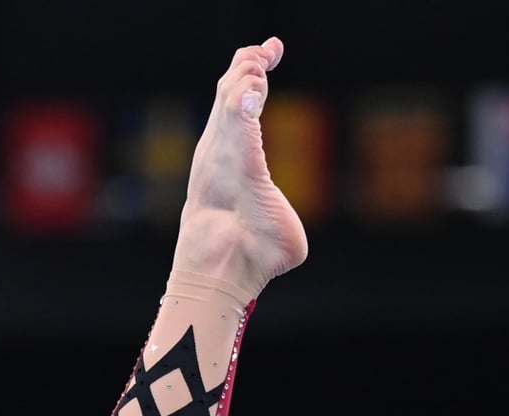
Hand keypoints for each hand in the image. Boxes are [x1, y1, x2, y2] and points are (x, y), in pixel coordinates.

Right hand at [172, 37, 308, 294]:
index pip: (240, 105)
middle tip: (271, 47)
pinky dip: (245, 98)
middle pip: (231, 90)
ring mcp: (220, 153)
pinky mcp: (230, 159)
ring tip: (263, 59)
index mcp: (234, 161)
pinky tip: (256, 84)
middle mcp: (221, 151)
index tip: (273, 51)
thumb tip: (288, 241)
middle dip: (249, 63)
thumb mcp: (281, 230)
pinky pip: (236, 119)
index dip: (253, 76)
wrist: (227, 274)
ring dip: (247, 73)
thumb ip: (285, 220)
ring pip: (230, 97)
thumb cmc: (252, 259)